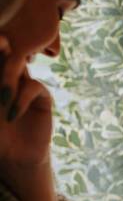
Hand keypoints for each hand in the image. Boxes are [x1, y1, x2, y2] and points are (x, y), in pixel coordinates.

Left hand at [0, 35, 52, 168]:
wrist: (15, 159)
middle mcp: (7, 79)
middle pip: (5, 57)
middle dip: (1, 48)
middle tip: (1, 41)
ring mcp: (25, 86)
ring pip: (20, 68)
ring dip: (9, 75)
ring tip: (2, 94)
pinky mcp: (42, 98)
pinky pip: (34, 87)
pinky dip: (21, 99)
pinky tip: (13, 116)